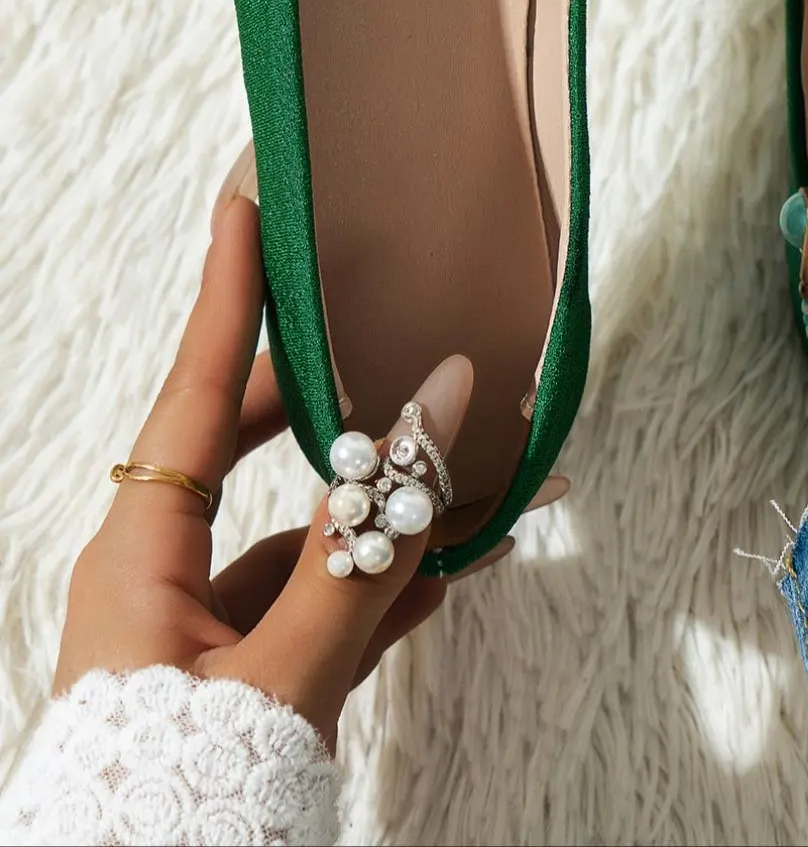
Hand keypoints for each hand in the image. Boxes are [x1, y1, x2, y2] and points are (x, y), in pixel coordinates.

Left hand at [55, 193, 562, 747]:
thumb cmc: (181, 805)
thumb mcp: (282, 673)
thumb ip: (366, 547)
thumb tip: (433, 410)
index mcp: (141, 552)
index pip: (197, 387)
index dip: (229, 288)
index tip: (251, 199)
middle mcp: (165, 571)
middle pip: (263, 447)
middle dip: (348, 399)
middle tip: (409, 330)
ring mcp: (206, 627)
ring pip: (311, 533)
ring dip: (396, 506)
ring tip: (489, 464)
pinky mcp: (247, 674)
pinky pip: (325, 602)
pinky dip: (392, 584)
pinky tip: (465, 565)